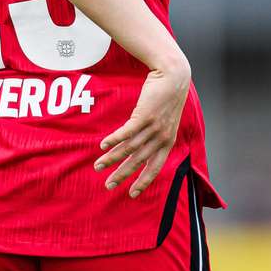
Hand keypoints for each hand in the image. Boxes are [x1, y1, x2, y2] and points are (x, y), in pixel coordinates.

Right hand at [94, 57, 190, 197]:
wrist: (173, 76)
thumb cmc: (167, 98)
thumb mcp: (166, 121)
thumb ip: (155, 136)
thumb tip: (139, 147)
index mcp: (168, 142)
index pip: (155, 168)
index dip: (143, 182)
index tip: (131, 194)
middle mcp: (161, 138)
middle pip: (138, 162)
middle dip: (122, 175)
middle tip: (108, 185)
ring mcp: (153, 127)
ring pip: (130, 148)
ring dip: (112, 158)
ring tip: (98, 165)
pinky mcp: (144, 115)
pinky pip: (126, 132)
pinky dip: (114, 140)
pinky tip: (103, 146)